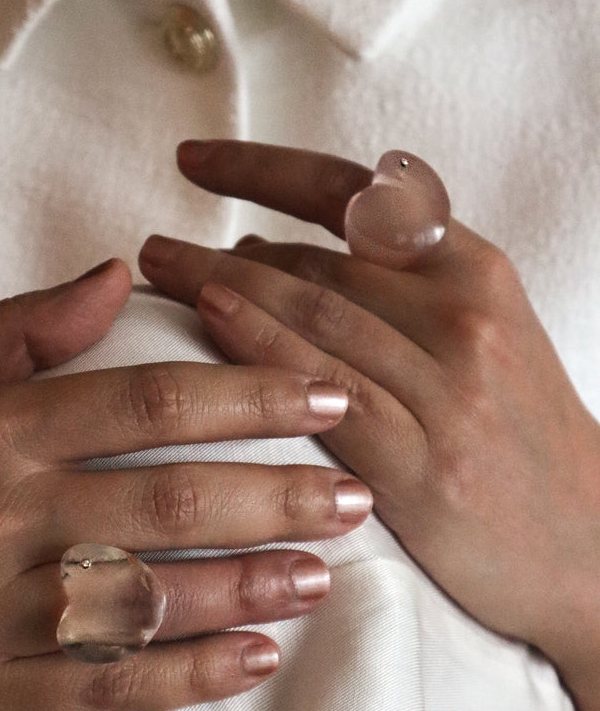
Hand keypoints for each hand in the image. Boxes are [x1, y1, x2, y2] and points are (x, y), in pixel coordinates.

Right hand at [0, 257, 369, 710]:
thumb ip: (20, 324)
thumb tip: (120, 272)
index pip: (147, 399)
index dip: (249, 392)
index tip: (324, 394)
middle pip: (170, 499)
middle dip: (279, 495)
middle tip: (359, 492)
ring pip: (150, 598)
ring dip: (250, 586)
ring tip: (326, 574)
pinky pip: (104, 687)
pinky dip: (188, 676)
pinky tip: (256, 660)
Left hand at [139, 140, 599, 710]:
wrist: (589, 550)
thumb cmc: (521, 439)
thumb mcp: (483, 337)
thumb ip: (392, 290)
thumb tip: (272, 251)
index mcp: (474, 271)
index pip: (352, 194)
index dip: (262, 169)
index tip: (195, 160)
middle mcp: (460, 314)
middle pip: (315, 259)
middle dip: (222, 245)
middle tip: (155, 247)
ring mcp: (444, 387)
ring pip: (311, 314)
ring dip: (222, 285)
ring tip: (159, 274)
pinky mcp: (421, 462)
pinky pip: (322, 391)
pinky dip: (260, 349)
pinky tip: (210, 322)